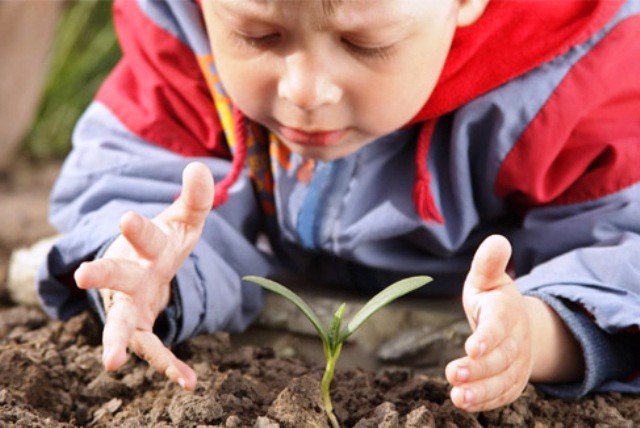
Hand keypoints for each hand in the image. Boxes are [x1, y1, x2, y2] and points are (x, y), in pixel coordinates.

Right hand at [74, 162, 213, 390]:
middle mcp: (131, 274)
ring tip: (110, 364)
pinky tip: (187, 381)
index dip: (136, 228)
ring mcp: (131, 303)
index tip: (126, 219)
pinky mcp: (139, 326)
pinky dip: (168, 365)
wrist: (146, 268)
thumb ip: (196, 198)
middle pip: (116, 275)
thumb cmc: (164, 242)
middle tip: (84, 274)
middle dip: (102, 273)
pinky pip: (152, 348)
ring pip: (120, 322)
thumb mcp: (185, 221)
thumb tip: (199, 167)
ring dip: (114, 340)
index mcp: (145, 245)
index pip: (144, 236)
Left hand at [445, 235, 532, 410]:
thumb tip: (497, 239)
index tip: (471, 347)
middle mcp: (516, 341)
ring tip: (458, 397)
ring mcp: (516, 363)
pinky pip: (502, 394)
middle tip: (453, 373)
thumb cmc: (493, 298)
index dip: (488, 338)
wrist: (516, 323)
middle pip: (500, 358)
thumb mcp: (487, 278)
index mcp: (506, 312)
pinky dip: (486, 402)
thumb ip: (488, 263)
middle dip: (478, 368)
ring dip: (481, 390)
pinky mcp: (511, 381)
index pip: (499, 326)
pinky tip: (464, 403)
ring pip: (502, 381)